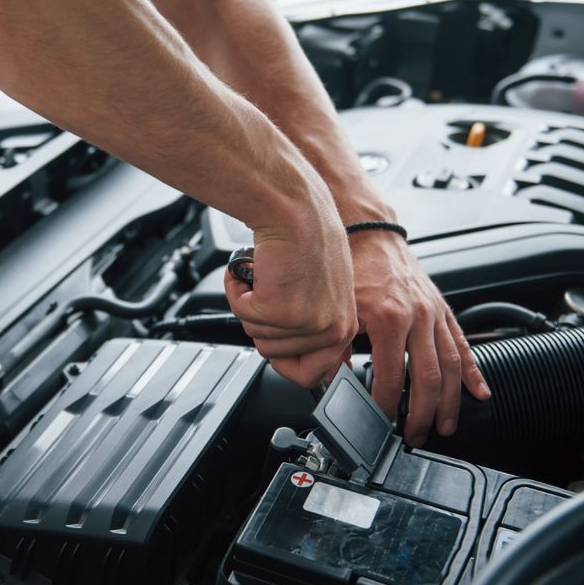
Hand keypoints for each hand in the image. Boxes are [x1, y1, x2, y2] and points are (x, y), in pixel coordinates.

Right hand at [224, 215, 356, 387]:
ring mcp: (307, 323)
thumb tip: (297, 361)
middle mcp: (332, 330)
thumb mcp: (322, 294)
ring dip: (251, 305)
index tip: (277, 342)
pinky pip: (242, 315)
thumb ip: (314, 328)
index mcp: (345, 328)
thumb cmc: (306, 240)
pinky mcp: (281, 311)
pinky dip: (238, 291)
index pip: (313, 375)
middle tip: (273, 293)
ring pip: (257, 336)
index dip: (286, 360)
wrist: (294, 209)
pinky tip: (255, 271)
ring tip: (267, 277)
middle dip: (263, 324)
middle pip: (275, 356)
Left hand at [348, 230, 490, 445]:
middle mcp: (418, 316)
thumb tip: (330, 381)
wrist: (370, 232)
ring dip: (451, 401)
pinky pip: (462, 344)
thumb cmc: (352, 266)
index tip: (381, 422)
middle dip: (423, 414)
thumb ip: (335, 348)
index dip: (387, 405)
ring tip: (446, 427)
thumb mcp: (339, 308)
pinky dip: (472, 371)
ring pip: (451, 366)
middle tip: (415, 436)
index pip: (392, 377)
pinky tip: (480, 392)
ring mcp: (434, 313)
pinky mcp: (443, 309)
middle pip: (428, 378)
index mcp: (390, 318)